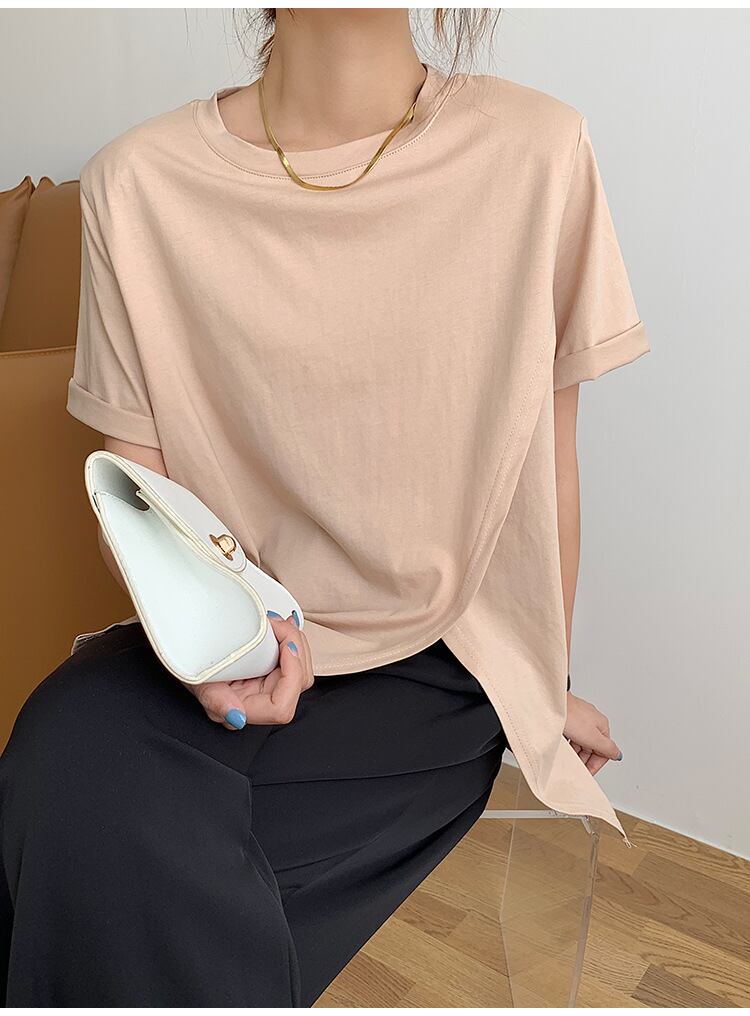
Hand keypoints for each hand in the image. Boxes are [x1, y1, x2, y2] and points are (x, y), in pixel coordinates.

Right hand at [182, 612, 313, 729]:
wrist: (187, 653)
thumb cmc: (191, 667)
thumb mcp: (199, 682)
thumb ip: (217, 703)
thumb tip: (237, 718)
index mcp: (246, 710)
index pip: (281, 707)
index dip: (291, 676)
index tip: (285, 645)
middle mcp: (261, 702)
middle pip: (298, 684)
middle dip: (297, 650)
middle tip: (280, 624)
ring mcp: (268, 686)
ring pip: (300, 670)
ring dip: (295, 642)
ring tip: (280, 622)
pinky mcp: (271, 671)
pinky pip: (293, 660)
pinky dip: (292, 641)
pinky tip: (284, 627)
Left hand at [563, 691, 622, 774]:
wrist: (551, 704)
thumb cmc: (571, 716)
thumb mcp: (593, 737)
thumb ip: (608, 748)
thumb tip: (618, 755)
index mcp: (602, 725)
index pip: (604, 751)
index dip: (596, 764)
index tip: (587, 773)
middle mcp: (591, 721)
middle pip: (592, 747)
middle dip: (584, 759)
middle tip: (575, 767)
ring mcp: (579, 719)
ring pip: (580, 741)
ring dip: (575, 752)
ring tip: (567, 757)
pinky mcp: (567, 718)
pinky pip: (570, 735)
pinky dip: (567, 743)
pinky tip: (562, 746)